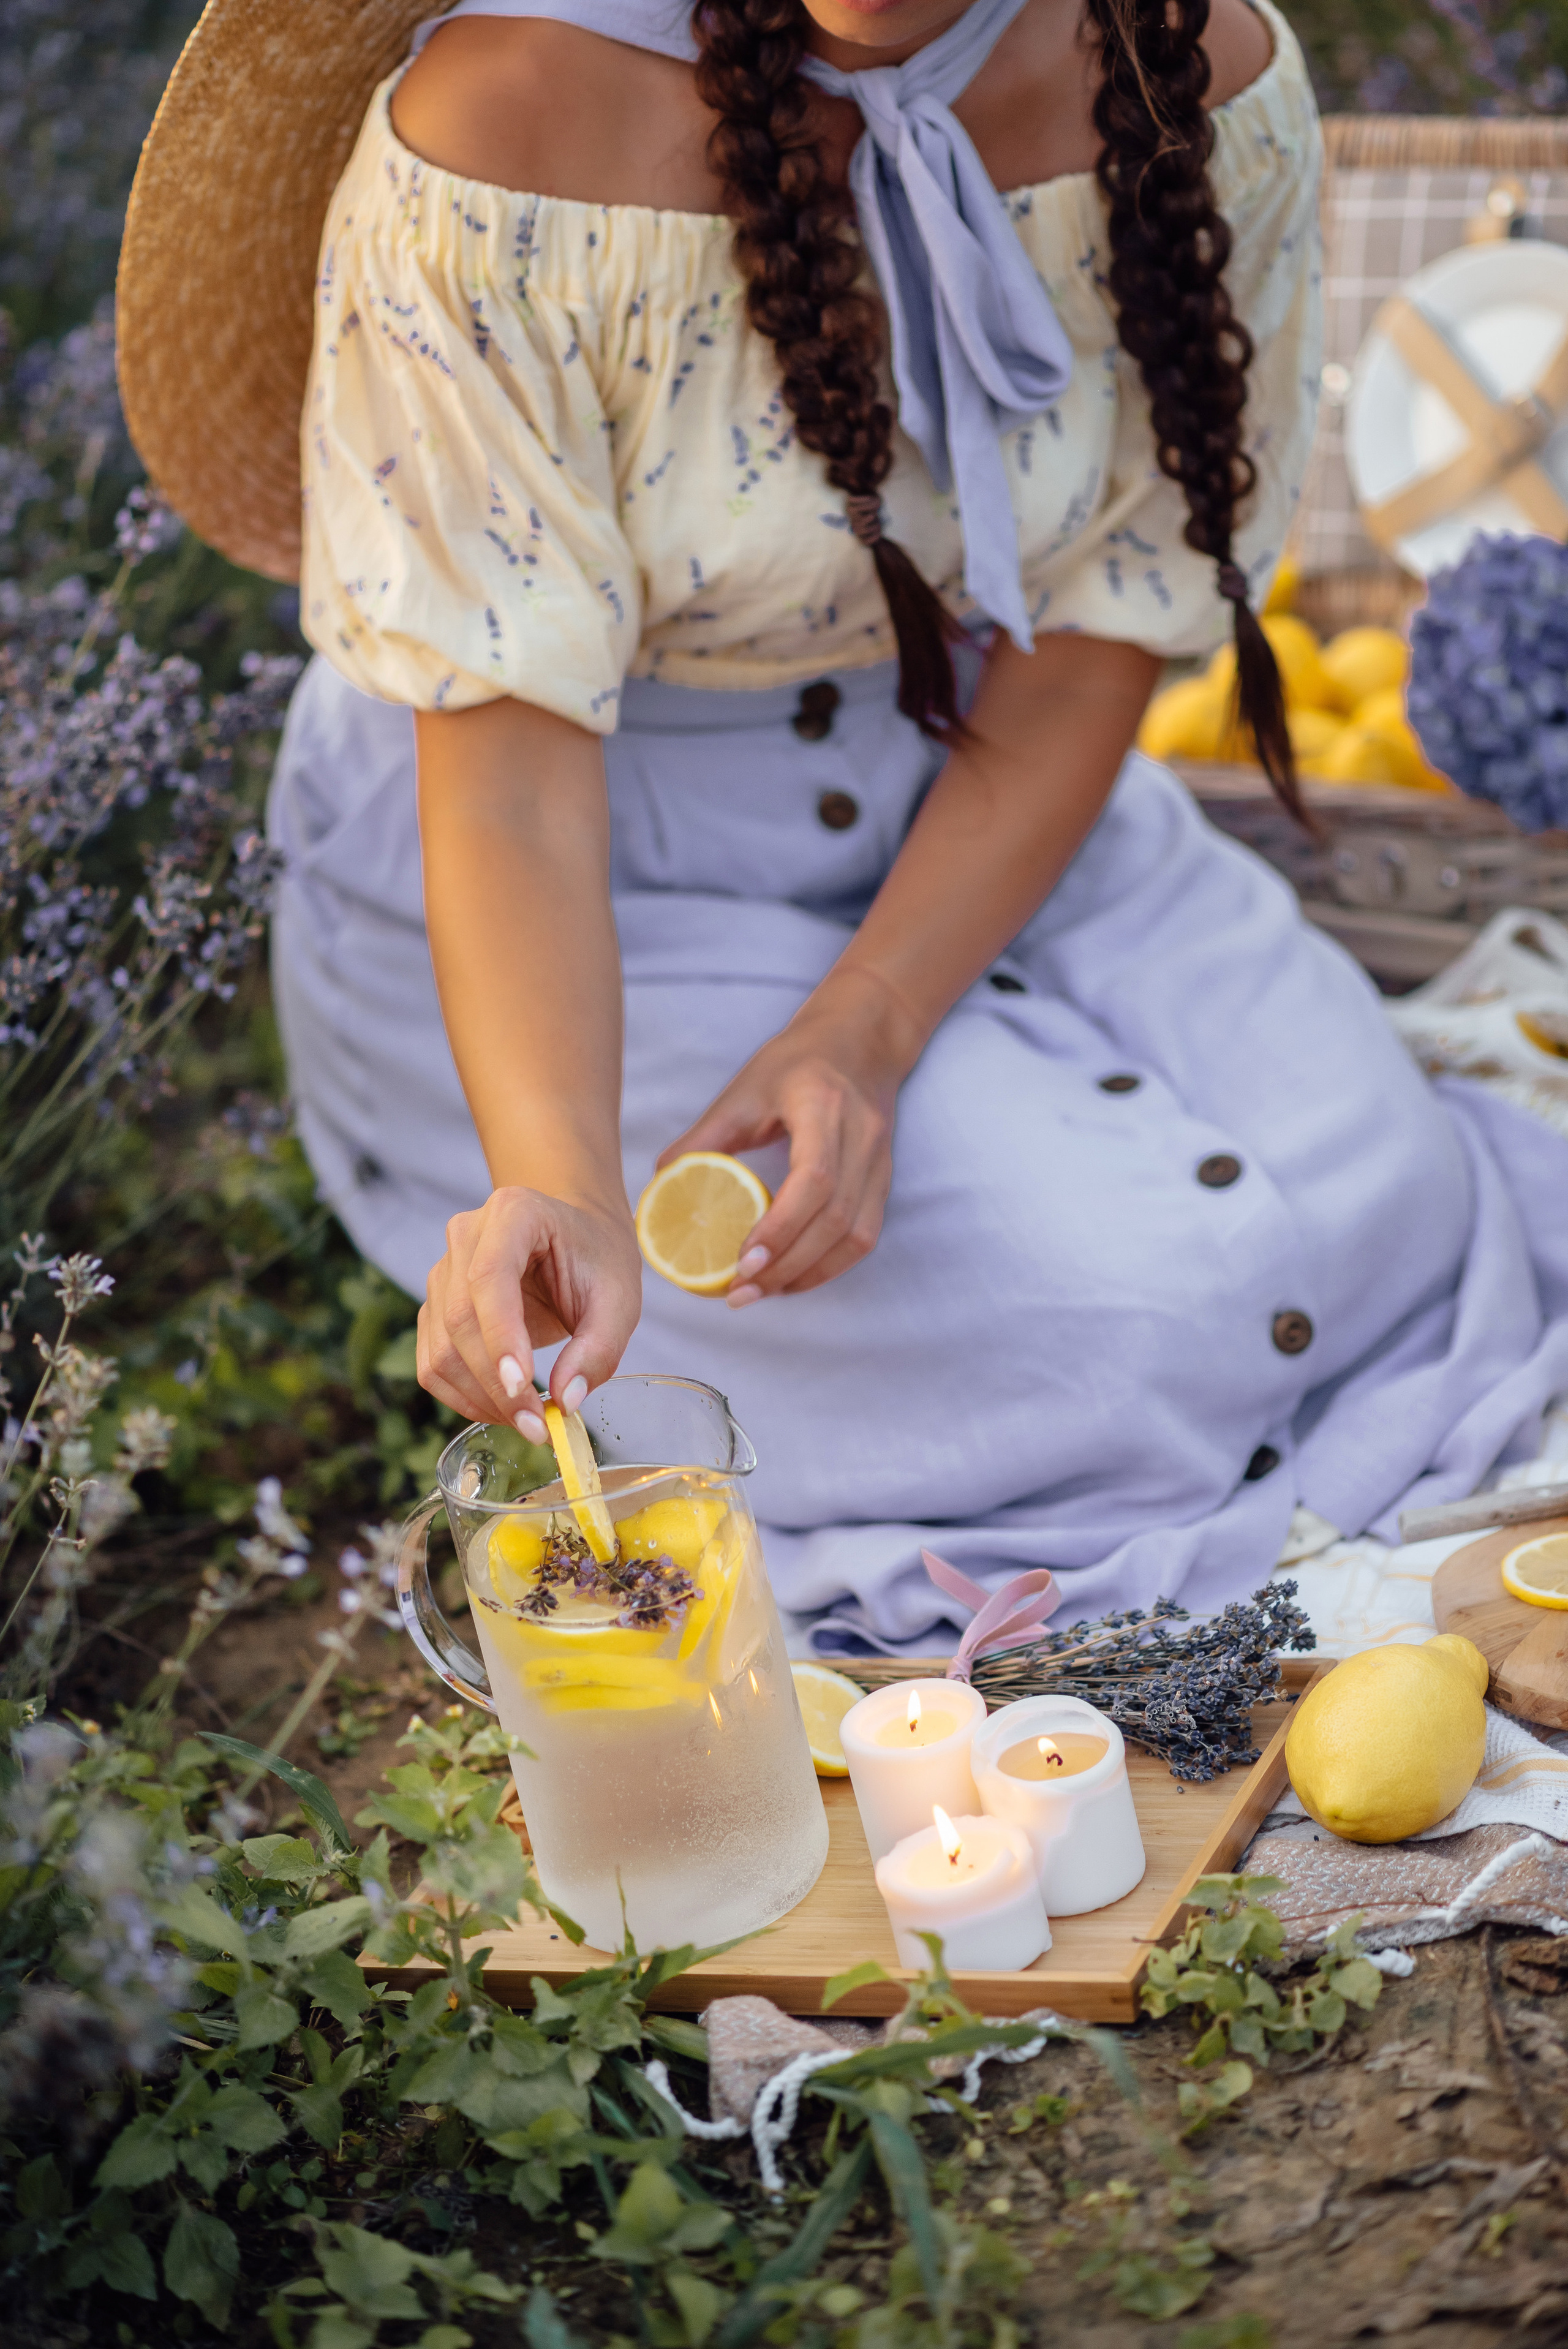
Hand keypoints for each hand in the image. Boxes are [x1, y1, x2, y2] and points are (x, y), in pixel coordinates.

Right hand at [418, 1188, 641, 1431]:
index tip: (524, 1387)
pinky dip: (463, 1397)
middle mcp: (466, 1236)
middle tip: (538, 1426)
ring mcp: (442, 1271)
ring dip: (479, 1398)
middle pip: (460, 1318)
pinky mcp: (435, 1307)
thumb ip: (599, 1348)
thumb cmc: (597, 1259)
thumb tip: (566, 1401)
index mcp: (513, 1213)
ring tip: (527, 1422)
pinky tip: (502, 1410)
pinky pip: (433, 1363)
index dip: (501, 1335)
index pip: (490, 1277)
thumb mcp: (619, 1299)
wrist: (575, 1236)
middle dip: (496, 1384)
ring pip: (441, 1348)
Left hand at [659, 974, 915, 1302]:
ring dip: (808, 1273)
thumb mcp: (742, 1092)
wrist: (860, 1041)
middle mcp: (862, 1135)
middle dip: (786, 1265)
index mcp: (823, 1105)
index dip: (780, 1228)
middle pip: (836, 1218)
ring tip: (761, 1292)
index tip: (742, 1263)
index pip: (814, 1179)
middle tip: (740, 1292)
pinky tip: (793, 1278)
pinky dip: (829, 1266)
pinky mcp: (885, 1179)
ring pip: (856, 1235)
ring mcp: (881, 1160)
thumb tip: (661, 1188)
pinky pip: (864, 1236)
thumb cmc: (795, 1063)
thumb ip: (703, 1140)